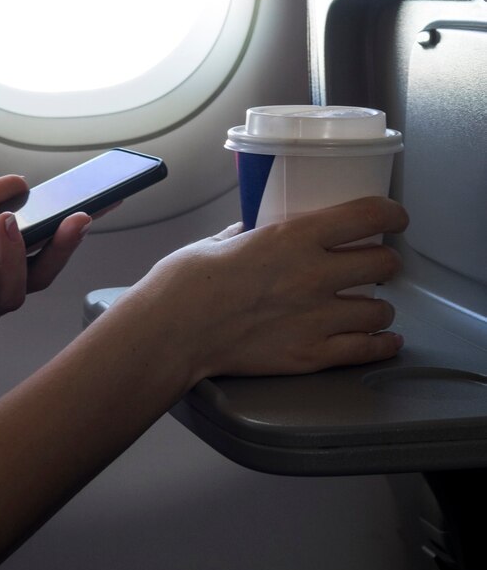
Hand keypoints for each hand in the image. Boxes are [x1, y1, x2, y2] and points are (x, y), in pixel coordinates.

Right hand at [140, 196, 408, 384]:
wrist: (174, 330)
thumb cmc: (187, 282)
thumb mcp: (222, 239)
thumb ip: (251, 233)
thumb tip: (257, 227)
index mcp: (294, 236)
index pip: (367, 215)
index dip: (392, 213)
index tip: (394, 216)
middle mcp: (315, 275)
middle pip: (384, 263)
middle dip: (384, 261)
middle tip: (376, 264)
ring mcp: (317, 318)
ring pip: (381, 309)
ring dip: (378, 306)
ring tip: (370, 306)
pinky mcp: (311, 355)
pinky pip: (367, 349)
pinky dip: (381, 344)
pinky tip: (384, 339)